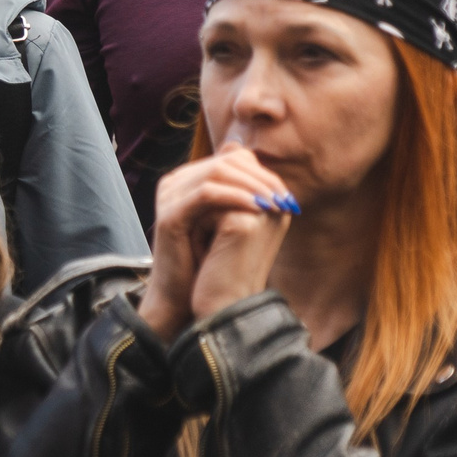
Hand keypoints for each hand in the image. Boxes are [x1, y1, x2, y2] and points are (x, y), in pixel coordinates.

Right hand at [136, 141, 293, 340]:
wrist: (181, 297)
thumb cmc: (208, 262)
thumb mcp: (230, 225)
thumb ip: (244, 199)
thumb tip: (273, 182)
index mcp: (188, 180)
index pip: (230, 159)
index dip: (261, 172)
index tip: (287, 194)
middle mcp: (175, 182)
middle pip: (224, 162)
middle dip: (260, 178)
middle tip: (285, 196)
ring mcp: (170, 196)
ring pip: (216, 172)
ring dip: (252, 185)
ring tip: (275, 202)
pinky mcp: (170, 214)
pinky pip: (206, 194)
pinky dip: (235, 197)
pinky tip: (257, 208)